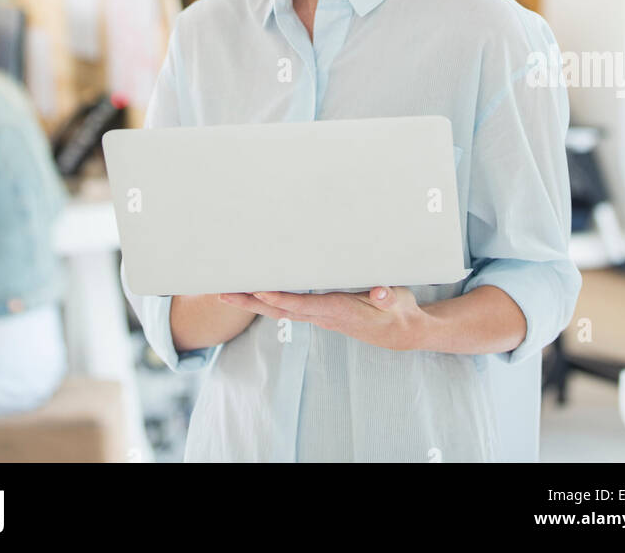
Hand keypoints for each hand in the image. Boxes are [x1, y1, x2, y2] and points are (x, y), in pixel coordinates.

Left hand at [218, 285, 425, 350]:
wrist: (400, 333)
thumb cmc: (398, 311)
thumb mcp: (397, 301)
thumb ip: (387, 296)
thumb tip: (380, 292)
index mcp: (338, 310)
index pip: (303, 305)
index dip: (281, 299)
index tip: (259, 291)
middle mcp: (323, 316)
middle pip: (281, 310)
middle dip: (252, 302)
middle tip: (223, 292)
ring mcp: (319, 318)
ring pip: (280, 312)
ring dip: (253, 303)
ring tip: (227, 293)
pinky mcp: (320, 315)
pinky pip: (288, 310)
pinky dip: (268, 304)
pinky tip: (255, 296)